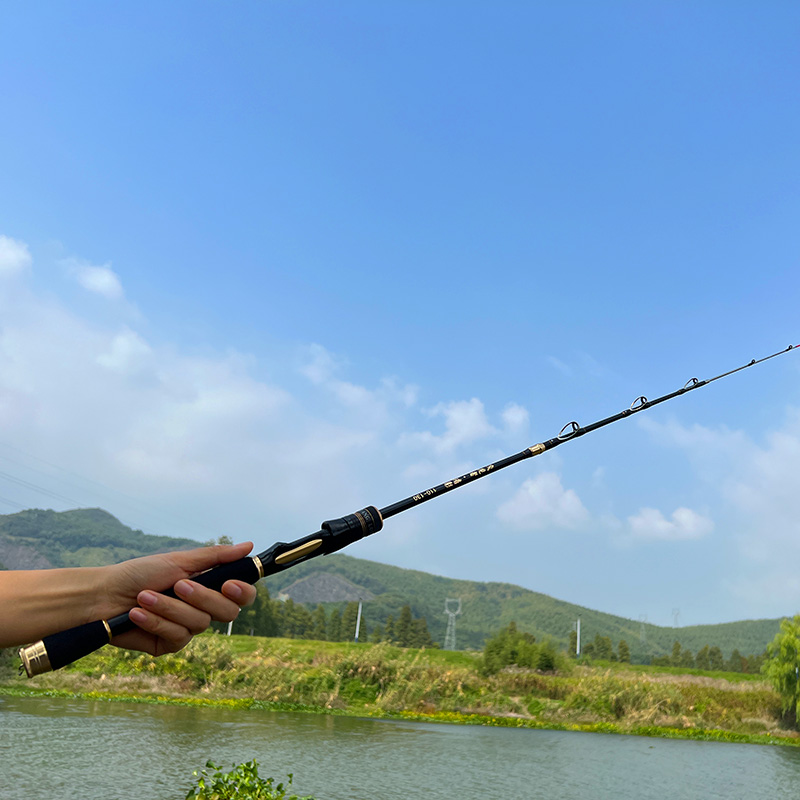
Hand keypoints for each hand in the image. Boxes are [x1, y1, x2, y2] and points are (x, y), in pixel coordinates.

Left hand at [96, 542, 257, 656]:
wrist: (104, 596)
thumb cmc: (139, 573)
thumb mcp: (178, 560)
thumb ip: (215, 557)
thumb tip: (248, 546)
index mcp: (209, 586)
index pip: (242, 595)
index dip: (243, 592)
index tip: (228, 585)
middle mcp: (202, 609)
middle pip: (228, 612)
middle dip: (202, 598)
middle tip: (179, 585)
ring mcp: (187, 628)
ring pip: (199, 624)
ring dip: (169, 608)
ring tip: (145, 597)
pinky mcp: (170, 644)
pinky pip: (176, 637)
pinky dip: (156, 622)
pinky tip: (138, 614)